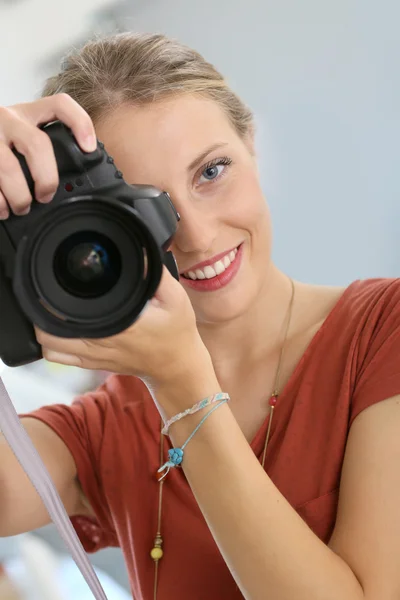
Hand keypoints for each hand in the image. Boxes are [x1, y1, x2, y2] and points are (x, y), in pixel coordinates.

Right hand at [0, 94, 96, 217]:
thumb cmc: (3, 142)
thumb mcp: (22, 135)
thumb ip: (43, 149)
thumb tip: (72, 184)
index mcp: (28, 113)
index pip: (59, 105)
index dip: (79, 123)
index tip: (89, 149)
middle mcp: (9, 119)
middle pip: (37, 144)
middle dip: (46, 178)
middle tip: (46, 196)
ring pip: (8, 167)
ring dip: (19, 195)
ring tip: (22, 208)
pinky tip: (3, 208)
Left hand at [35, 266, 212, 388]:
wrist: (177, 366)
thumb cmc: (177, 332)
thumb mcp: (175, 298)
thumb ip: (156, 274)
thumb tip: (139, 249)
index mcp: (116, 325)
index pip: (68, 312)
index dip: (52, 295)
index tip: (51, 278)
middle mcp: (99, 343)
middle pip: (46, 330)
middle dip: (40, 308)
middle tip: (47, 289)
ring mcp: (92, 357)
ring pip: (48, 345)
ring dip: (43, 326)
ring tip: (49, 307)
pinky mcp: (92, 364)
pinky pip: (58, 357)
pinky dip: (51, 343)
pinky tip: (59, 327)